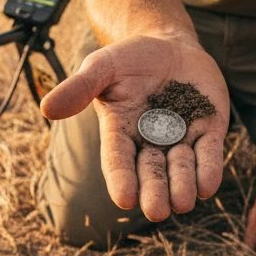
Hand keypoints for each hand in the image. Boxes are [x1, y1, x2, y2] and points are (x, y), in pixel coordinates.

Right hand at [40, 34, 228, 220]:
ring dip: (182, 185)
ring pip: (181, 169)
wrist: (168, 45)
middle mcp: (150, 142)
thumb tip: (47, 108)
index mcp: (120, 133)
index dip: (121, 180)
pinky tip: (207, 185)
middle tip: (156, 210)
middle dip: (154, 192)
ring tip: (182, 200)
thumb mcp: (102, 67)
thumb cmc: (129, 60)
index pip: (118, 161)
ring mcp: (181, 138)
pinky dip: (208, 170)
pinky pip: (208, 154)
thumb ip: (80, 87)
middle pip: (151, 173)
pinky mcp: (208, 131)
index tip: (124, 198)